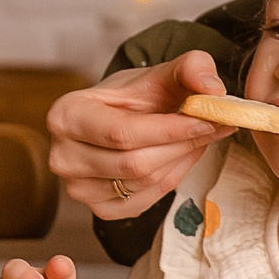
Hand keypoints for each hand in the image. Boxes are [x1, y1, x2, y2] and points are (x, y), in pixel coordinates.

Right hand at [46, 52, 230, 220]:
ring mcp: (78, 188)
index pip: (123, 132)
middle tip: (216, 128)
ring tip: (198, 138)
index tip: (208, 119)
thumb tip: (211, 88)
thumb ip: (188, 68)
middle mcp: (63, 157)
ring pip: (145, 182)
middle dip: (182, 145)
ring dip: (181, 160)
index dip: (170, 129)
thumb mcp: (157, 74)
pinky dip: (172, 178)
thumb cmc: (132, 98)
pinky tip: (180, 157)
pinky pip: (146, 199)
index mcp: (66, 116)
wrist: (118, 121)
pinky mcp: (100, 209)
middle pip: (135, 163)